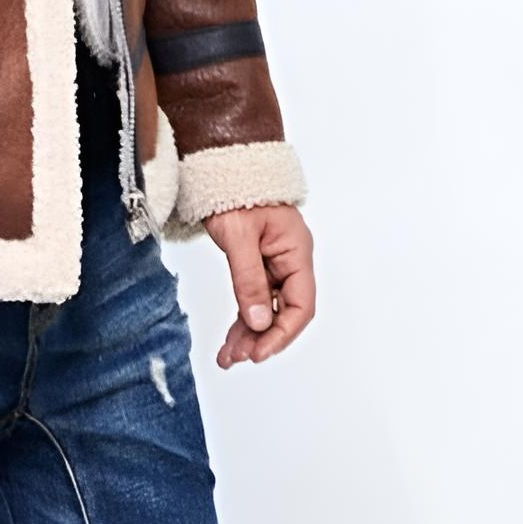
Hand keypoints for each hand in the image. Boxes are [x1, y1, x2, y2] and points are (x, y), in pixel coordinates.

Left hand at [205, 203, 314, 368]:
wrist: (222, 165)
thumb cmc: (235, 190)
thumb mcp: (239, 237)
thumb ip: (249, 279)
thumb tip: (258, 321)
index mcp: (296, 251)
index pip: (300, 306)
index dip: (281, 333)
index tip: (258, 353)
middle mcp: (290, 260)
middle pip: (284, 311)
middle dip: (261, 338)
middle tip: (237, 358)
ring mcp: (274, 262)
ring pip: (267, 308)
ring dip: (250, 333)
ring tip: (229, 357)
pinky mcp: (257, 261)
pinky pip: (255, 296)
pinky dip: (244, 317)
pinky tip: (232, 338)